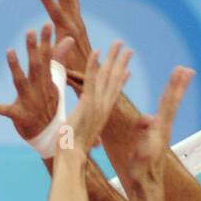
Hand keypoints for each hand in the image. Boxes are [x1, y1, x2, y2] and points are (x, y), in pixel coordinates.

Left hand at [0, 24, 73, 140]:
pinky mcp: (19, 116)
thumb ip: (58, 59)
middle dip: (33, 49)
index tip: (46, 24)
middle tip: (29, 32)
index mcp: (46, 81)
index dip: (46, 41)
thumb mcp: (55, 81)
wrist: (50, 135)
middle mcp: (38, 89)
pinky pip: (6, 111)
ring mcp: (29, 102)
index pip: (47, 58)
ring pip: (21, 82)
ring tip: (9, 51)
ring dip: (15, 67)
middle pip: (35, 67)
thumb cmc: (49, 104)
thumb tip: (69, 39)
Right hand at [38, 0, 91, 72]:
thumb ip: (61, 66)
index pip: (57, 14)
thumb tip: (54, 59)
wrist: (92, 78)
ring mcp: (77, 21)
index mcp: (69, 34)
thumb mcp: (67, 75)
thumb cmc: (75, 78)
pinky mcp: (77, 22)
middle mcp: (75, 24)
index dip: (48, 1)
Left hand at [60, 41, 132, 155]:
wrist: (72, 156)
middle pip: (115, 80)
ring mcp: (97, 104)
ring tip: (118, 43)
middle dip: (121, 63)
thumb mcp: (84, 135)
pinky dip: (94, 65)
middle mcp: (104, 107)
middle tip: (127, 49)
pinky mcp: (88, 103)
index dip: (122, 79)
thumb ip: (88, 129)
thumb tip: (91, 134)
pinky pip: (91, 80)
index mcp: (103, 113)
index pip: (115, 92)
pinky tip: (97, 52)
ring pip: (107, 76)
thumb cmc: (74, 149)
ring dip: (112, 58)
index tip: (128, 69)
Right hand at [117, 66, 193, 191]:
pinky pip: (163, 117)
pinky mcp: (156, 140)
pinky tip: (163, 105)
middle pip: (171, 104)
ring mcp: (161, 136)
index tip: (181, 71)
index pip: (167, 104)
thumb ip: (143, 136)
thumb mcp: (139, 155)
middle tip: (186, 69)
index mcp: (159, 131)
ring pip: (169, 110)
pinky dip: (165, 107)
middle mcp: (163, 131)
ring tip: (179, 81)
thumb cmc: (141, 175)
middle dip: (178, 86)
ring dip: (174, 94)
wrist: (147, 191)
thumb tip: (148, 118)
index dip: (173, 87)